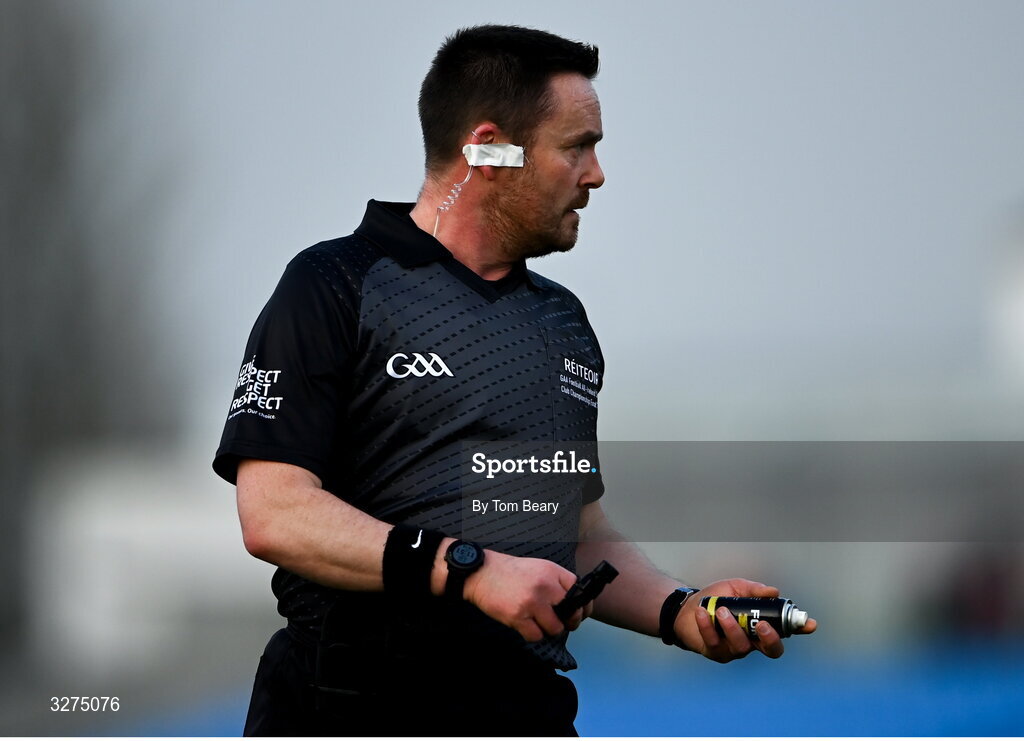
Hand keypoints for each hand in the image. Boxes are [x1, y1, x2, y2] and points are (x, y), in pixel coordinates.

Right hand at [464, 551, 586, 641]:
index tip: (581, 613)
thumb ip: (555, 582)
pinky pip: (535, 636)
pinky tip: (526, 625)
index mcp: (551, 571)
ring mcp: (532, 602)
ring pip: (554, 628)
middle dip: (569, 621)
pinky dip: (533, 634)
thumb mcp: (538, 567)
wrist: (481, 572)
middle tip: (560, 622)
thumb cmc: (510, 572)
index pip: (578, 590)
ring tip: (538, 622)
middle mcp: (545, 586)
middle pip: (571, 612)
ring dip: (548, 629)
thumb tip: (573, 603)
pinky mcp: (518, 616)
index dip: (583, 605)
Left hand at [674, 579, 817, 662]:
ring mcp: (734, 650)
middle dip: (771, 639)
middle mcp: (752, 641)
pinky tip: (702, 613)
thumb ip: (754, 590)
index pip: (785, 629)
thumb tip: (773, 591)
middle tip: (762, 624)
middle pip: (772, 650)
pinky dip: (708, 626)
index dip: (800, 629)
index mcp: (760, 625)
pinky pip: (715, 643)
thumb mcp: (735, 588)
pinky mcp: (715, 653)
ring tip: (721, 611)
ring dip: (733, 627)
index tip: (810, 624)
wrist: (685, 608)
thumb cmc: (714, 599)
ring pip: (742, 646)